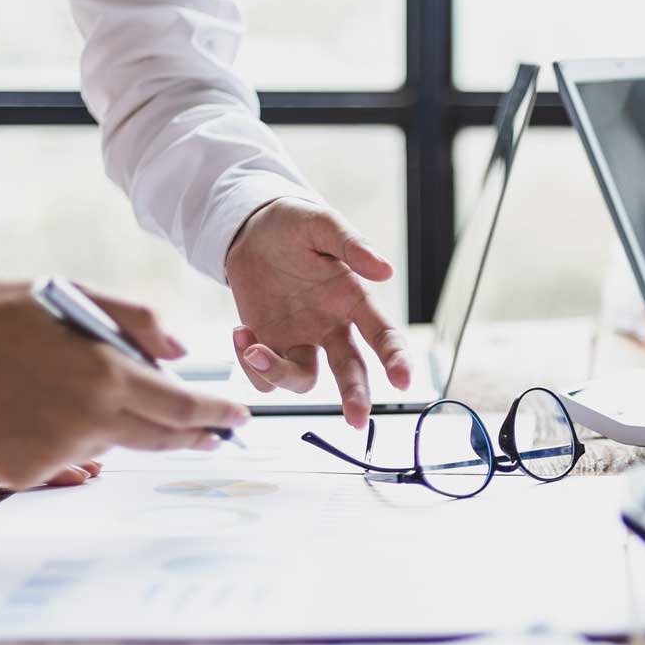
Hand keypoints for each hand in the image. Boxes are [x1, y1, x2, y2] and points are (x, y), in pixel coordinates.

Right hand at [0, 283, 250, 488]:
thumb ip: (135, 320)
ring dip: (115, 428)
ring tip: (79, 396)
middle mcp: (91, 419)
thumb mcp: (68, 296)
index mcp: (107, 373)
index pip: (184, 407)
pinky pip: (64, 462)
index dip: (217, 416)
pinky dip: (63, 441)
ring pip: (110, 447)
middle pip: (162, 439)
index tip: (238, 419)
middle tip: (210, 436)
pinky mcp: (28, 473)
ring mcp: (58, 452)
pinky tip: (31, 411)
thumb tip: (182, 353)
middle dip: (192, 437)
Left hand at [223, 197, 413, 427]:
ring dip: (278, 373)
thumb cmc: (292, 225)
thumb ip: (352, 245)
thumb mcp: (321, 224)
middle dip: (355, 396)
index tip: (403, 380)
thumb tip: (386, 270)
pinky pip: (265, 377)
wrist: (248, 231)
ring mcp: (300, 341)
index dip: (396, 359)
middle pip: (350, 371)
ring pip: (303, 380)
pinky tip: (241, 332)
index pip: (383, 335)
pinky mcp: (269, 346)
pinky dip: (250, 365)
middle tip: (355, 420)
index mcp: (352, 300)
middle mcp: (331, 328)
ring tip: (252, 346)